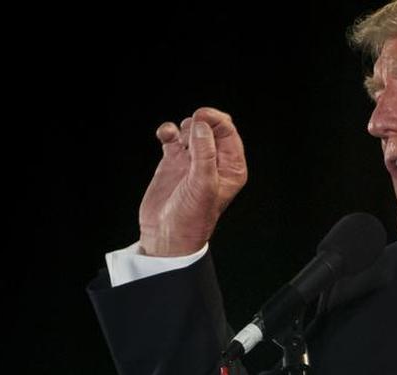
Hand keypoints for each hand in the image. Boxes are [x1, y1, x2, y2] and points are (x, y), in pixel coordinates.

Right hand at [138, 107, 247, 255]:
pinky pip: (173, 137)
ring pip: (192, 129)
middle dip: (199, 122)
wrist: (166, 236)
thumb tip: (201, 125)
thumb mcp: (203, 185)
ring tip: (177, 144)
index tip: (200, 117)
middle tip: (188, 131)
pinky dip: (169, 131)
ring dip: (184, 128)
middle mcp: (214, 162)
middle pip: (211, 127)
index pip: (228, 132)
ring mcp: (193, 161)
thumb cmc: (191, 217)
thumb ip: (204, 154)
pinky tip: (165, 136)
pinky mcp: (173, 162)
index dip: (215, 121)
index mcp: (231, 168)